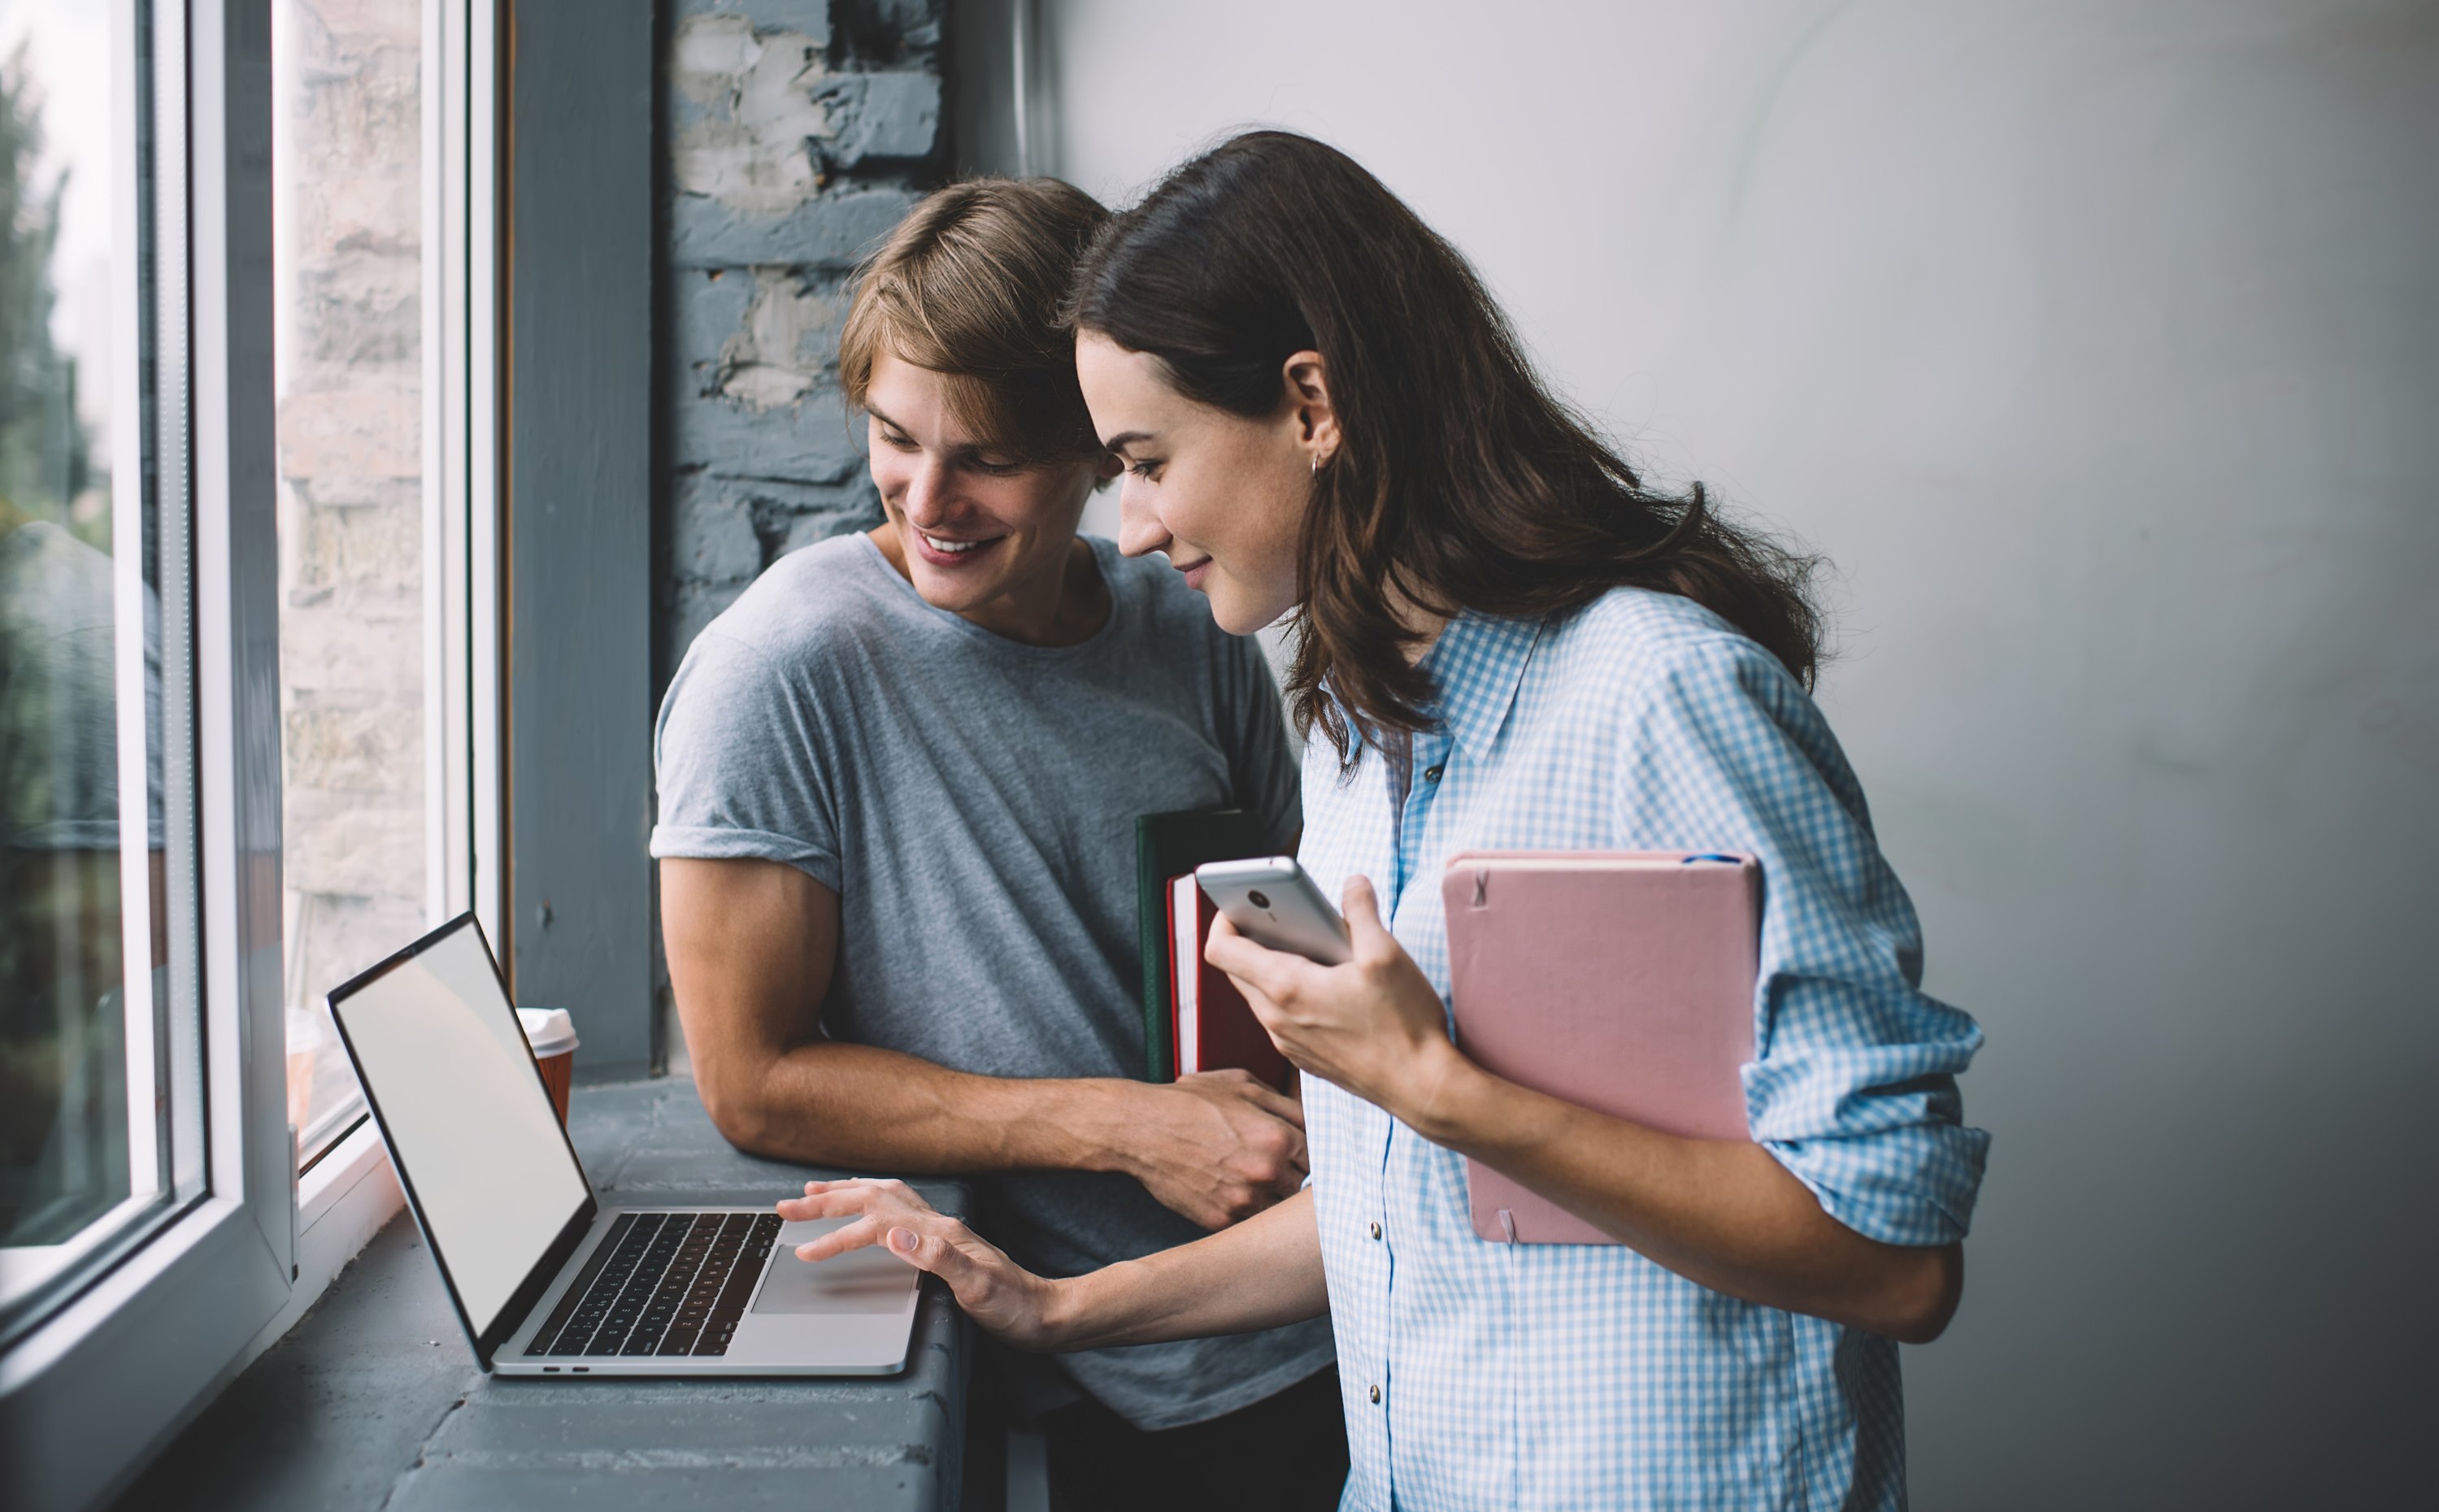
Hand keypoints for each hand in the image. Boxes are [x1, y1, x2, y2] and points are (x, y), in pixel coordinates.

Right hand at [779, 1178, 1065, 1347]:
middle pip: (872, 1200)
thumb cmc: (1013, 1306)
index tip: (802, 1252)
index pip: (873, 1225)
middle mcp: (937, 1225)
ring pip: (884, 1196)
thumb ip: (936, 1258)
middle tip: (786, 1206)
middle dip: (826, 1202)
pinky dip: (873, 1200)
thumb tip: (893, 1234)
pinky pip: (898, 1207)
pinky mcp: (943, 1241)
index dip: (835, 1236)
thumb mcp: (976, 1289)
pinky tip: (869, 1206)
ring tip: (816, 1191)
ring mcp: (940, 1230)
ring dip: (846, 1192)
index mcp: (937, 1234)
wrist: (1044, 1313)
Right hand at [1117, 1070, 1307, 1229]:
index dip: (1312, 1156)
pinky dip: (1247, 1212)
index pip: (1322, 1158)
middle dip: (1295, 1179)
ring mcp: (1244, 1201)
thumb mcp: (1243, 1086)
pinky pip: (1249, 1223)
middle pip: (1305, 1189)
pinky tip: (1233, 1192)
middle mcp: (1267, 1172)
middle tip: (1280, 1170)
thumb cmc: (1191, 1103)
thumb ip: (1286, 1105)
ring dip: (1273, 1199)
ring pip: (1279, 1212)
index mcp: (1279, 1137)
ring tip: (1253, 1182)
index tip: (1303, 1156)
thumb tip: (1314, 1123)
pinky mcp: (1221, 1221)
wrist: (1141, 1129)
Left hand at [1204, 875, 1466, 1124]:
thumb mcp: (1386, 954)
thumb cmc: (1403, 1026)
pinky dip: (1291, 995)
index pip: (1221, 949)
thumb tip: (1353, 884)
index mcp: (1286, 988)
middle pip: (1237, 970)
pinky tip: (1328, 985)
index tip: (1240, 902)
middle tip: (1286, 918)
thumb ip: (1361, 911)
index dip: (1223, 918)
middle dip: (1252, 939)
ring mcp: (1288, 1043)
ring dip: (1274, 968)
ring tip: (1313, 949)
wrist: (1421, 1088)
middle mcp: (1276, 1020)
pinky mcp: (1305, 1058)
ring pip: (1260, 995)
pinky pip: (1281, 1018)